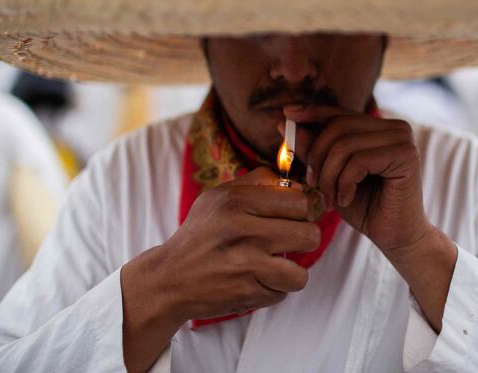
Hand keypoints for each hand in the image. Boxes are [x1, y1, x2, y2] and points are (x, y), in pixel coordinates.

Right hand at [121, 167, 318, 370]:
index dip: (301, 212)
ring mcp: (245, 264)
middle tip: (288, 243)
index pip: (299, 201)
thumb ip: (257, 183)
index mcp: (236, 201)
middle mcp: (241, 230)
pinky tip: (254, 281)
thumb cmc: (200, 235)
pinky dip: (272, 291)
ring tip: (273, 267)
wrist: (168, 278)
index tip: (292, 218)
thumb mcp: (219, 197)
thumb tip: (296, 184)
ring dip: (290, 273)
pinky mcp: (245, 293)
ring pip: (301, 273)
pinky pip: (281, 294)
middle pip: (309, 235)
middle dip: (303, 241)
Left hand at [281, 104, 429, 255]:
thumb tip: (285, 121)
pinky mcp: (406, 156)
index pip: (339, 113)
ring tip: (329, 199)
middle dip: (317, 157)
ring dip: (328, 176)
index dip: (312, 113)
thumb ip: (314, 149)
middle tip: (313, 186)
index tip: (287, 115)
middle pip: (338, 126)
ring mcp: (403, 140)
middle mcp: (395, 127)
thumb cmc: (365, 207)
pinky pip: (358, 161)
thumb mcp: (331, 176)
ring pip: (345, 145)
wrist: (396, 237)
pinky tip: (345, 200)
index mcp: (380, 128)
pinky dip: (344, 184)